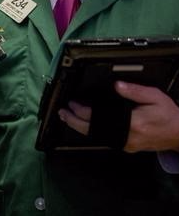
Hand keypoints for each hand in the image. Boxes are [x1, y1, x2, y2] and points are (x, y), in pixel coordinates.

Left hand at [58, 81, 178, 151]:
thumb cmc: (169, 115)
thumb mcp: (155, 97)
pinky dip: (92, 131)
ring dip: (80, 127)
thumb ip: (135, 91)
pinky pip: (105, 139)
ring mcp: (127, 144)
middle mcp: (127, 137)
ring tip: (67, 118)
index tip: (72, 103)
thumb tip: (116, 85)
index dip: (82, 111)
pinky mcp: (127, 146)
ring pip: (97, 136)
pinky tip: (84, 126)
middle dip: (74, 121)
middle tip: (62, 112)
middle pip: (93, 130)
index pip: (99, 118)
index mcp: (133, 123)